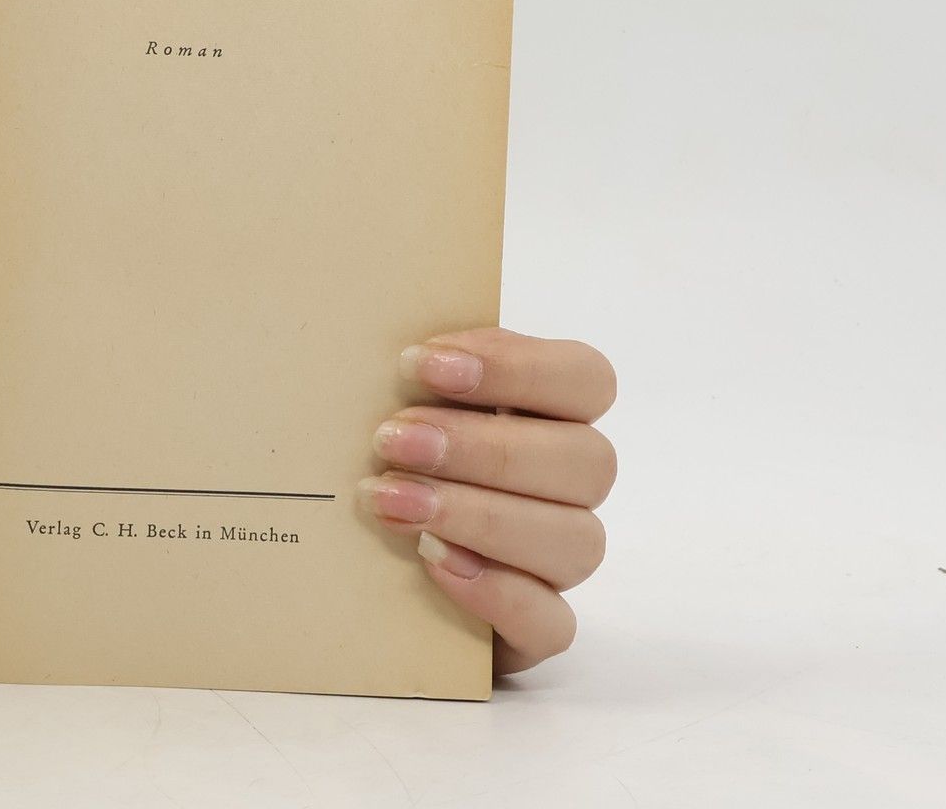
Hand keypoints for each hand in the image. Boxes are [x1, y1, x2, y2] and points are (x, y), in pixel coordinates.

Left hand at [358, 327, 616, 673]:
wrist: (362, 560)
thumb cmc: (389, 449)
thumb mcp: (396, 394)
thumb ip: (407, 362)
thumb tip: (360, 317)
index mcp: (550, 411)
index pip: (585, 377)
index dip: (517, 367)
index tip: (424, 364)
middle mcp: (570, 484)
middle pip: (583, 460)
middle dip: (483, 446)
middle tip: (391, 438)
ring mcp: (559, 560)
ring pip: (574, 539)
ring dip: (478, 515)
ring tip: (391, 501)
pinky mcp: (538, 628)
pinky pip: (552, 622)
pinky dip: (496, 591)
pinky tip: (433, 563)